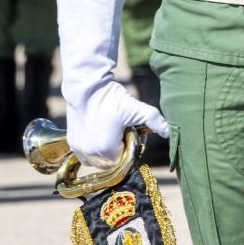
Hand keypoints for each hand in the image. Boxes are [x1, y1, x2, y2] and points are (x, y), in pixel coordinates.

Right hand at [58, 0, 167, 164]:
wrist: (82, 82)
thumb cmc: (111, 93)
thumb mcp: (134, 107)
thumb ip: (153, 119)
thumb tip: (171, 129)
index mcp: (104, 150)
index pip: (123, 162)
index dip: (132, 150)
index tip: (135, 135)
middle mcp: (88, 154)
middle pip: (114, 160)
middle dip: (123, 147)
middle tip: (125, 126)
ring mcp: (79, 149)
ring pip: (103, 154)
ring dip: (111, 143)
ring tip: (115, 124)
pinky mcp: (73, 142)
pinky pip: (91, 148)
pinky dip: (99, 141)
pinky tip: (104, 124)